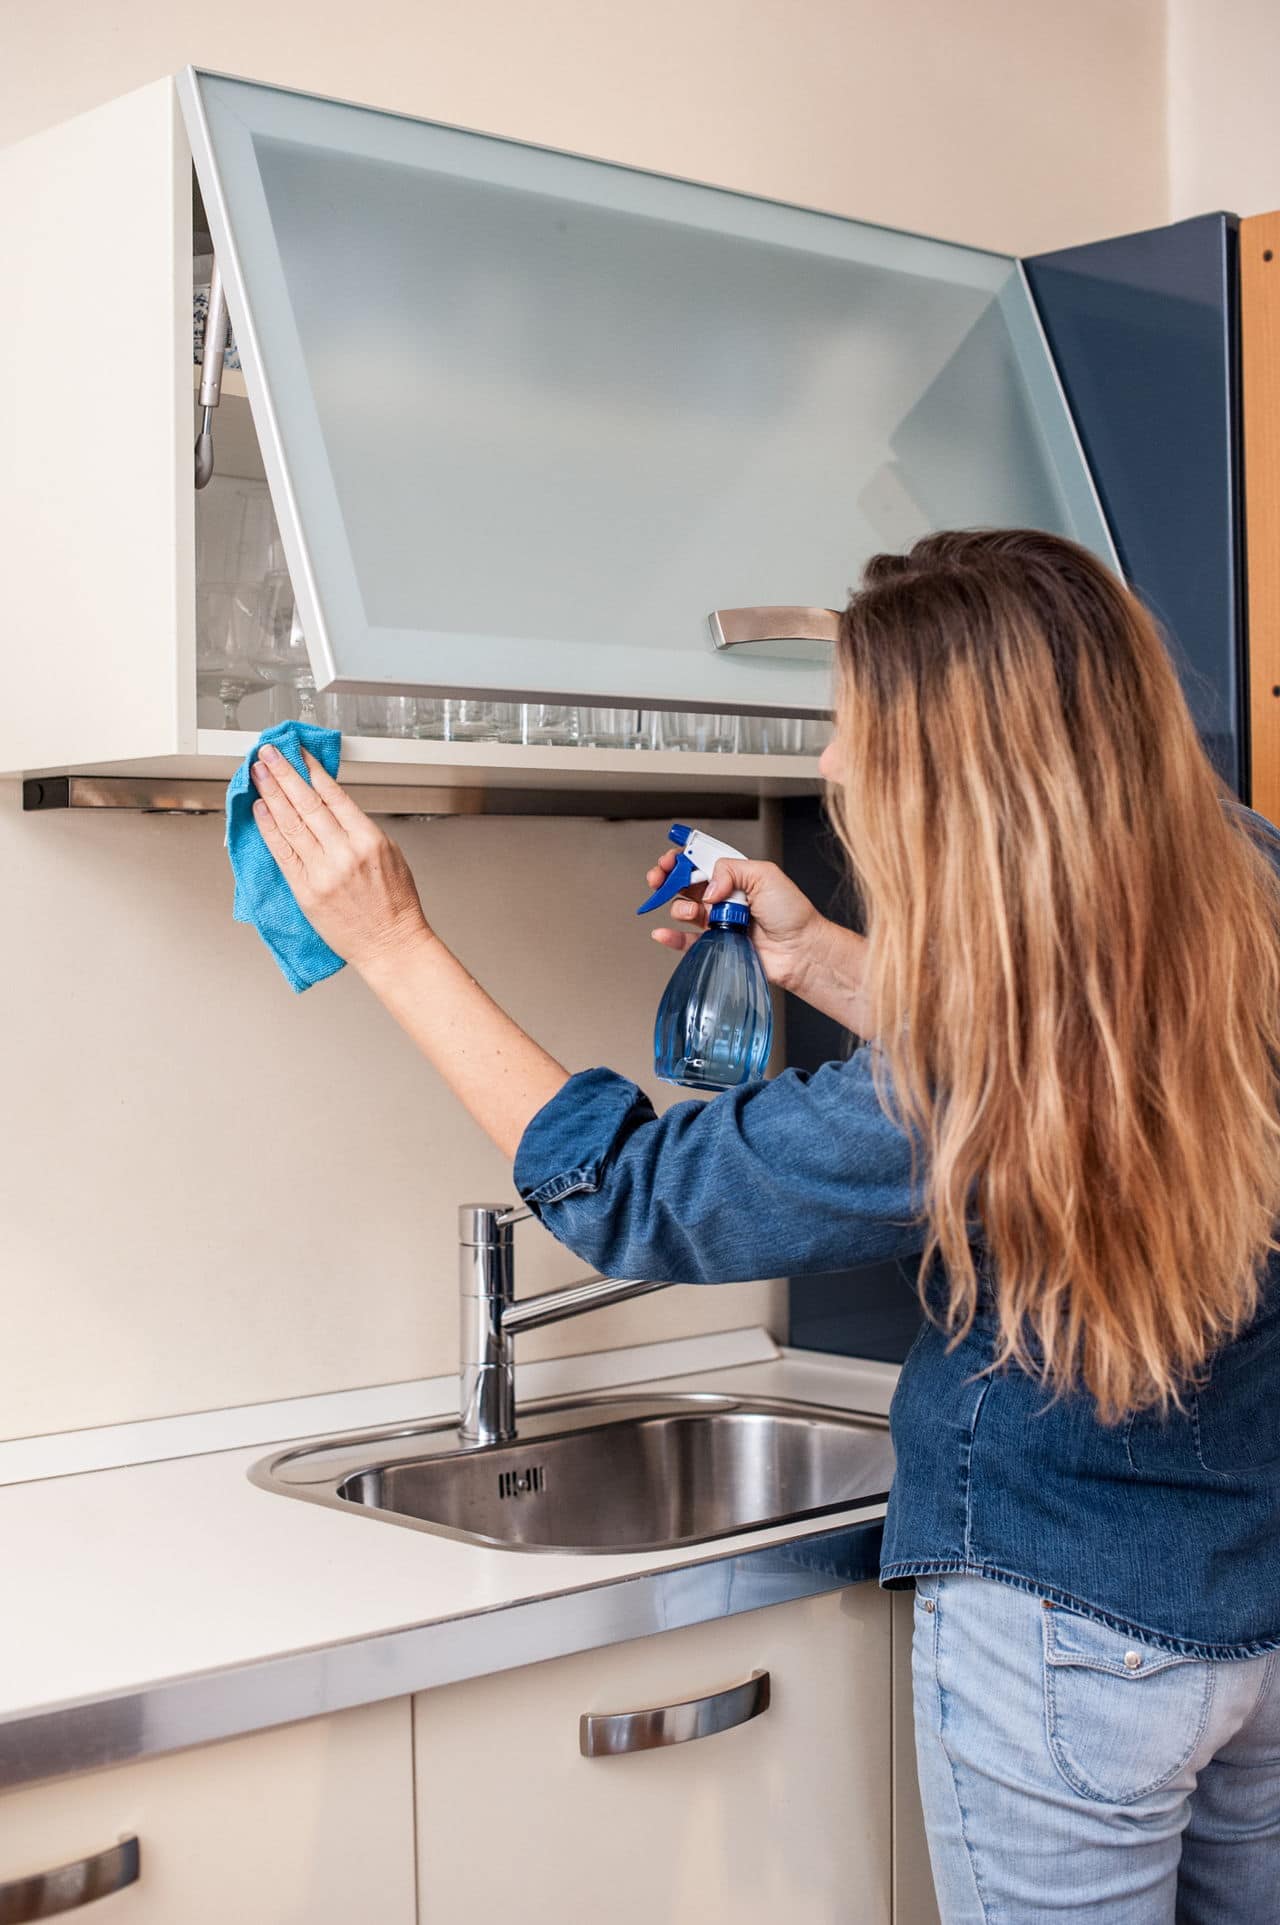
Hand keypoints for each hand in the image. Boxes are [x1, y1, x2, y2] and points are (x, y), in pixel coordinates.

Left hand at [250, 743, 430, 974]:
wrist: (391, 944)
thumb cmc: (395, 905)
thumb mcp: (391, 855)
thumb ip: (360, 829)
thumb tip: (332, 807)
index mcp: (368, 840)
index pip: (333, 795)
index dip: (311, 770)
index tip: (298, 754)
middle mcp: (343, 853)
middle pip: (306, 803)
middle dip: (284, 773)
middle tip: (269, 753)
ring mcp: (322, 872)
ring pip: (290, 823)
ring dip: (270, 793)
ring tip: (258, 773)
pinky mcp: (305, 891)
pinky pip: (282, 853)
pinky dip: (268, 828)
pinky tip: (260, 810)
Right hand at [645, 847, 825, 992]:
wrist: (800, 950)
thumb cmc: (792, 913)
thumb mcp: (765, 875)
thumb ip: (731, 869)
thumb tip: (707, 885)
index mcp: (735, 875)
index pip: (700, 861)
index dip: (682, 858)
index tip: (671, 860)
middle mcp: (724, 896)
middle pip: (684, 883)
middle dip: (667, 877)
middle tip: (660, 877)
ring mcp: (718, 920)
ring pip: (683, 909)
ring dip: (679, 907)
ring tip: (694, 913)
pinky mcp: (716, 943)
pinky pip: (686, 940)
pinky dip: (670, 936)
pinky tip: (662, 932)